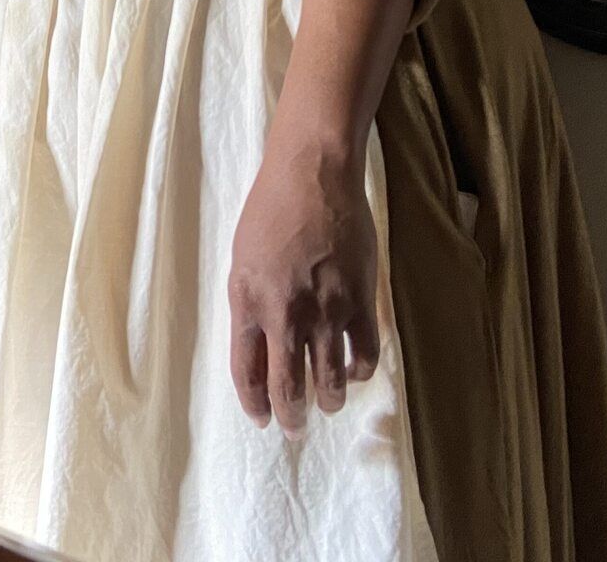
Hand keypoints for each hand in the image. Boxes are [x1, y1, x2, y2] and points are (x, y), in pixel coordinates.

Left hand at [227, 132, 380, 437]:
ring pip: (329, 380)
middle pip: (287, 387)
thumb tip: (261, 344)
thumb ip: (250, 304)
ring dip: (329, 400)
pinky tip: (355, 370)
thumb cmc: (270, 210)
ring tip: (329, 404)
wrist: (313, 177)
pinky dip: (360, 370)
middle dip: (291, 416)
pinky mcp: (361, 301)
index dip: (255, 402)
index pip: (247, 372)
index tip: (262, 418)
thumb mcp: (242, 259)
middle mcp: (284, 316)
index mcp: (247, 303)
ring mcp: (326, 311)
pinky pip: (365, 352)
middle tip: (295, 429)